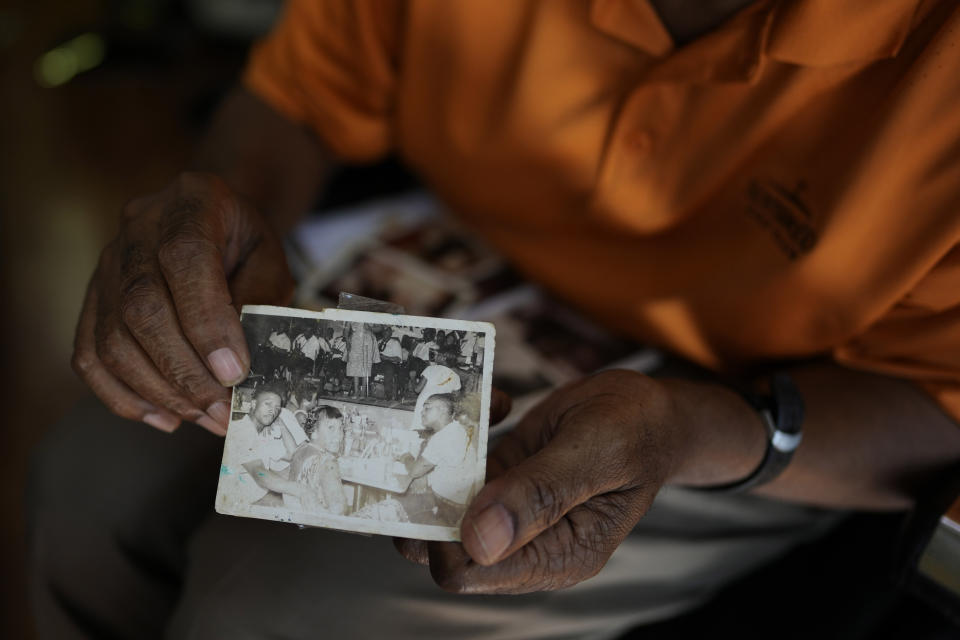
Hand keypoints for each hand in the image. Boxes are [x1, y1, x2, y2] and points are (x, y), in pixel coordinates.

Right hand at [72, 172, 293, 434]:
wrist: (210, 218)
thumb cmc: (245, 243)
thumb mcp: (271, 257)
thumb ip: (260, 297)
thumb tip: (239, 362)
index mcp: (192, 201)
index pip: (187, 260)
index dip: (208, 322)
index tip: (234, 372)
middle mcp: (138, 227)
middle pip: (142, 306)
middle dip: (184, 371)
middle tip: (222, 412)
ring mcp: (107, 262)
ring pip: (111, 338)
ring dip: (158, 391)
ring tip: (203, 418)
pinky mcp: (92, 298)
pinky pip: (88, 354)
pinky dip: (121, 396)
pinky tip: (163, 417)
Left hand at [395, 371, 683, 593]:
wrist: (650, 411)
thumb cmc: (637, 431)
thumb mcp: (594, 452)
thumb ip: (540, 495)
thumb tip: (479, 541)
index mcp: (556, 555)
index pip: (470, 572)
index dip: (442, 534)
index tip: (438, 479)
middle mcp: (527, 542)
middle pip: (444, 545)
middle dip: (430, 493)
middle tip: (439, 436)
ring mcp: (510, 512)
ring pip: (443, 506)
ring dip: (442, 456)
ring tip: (470, 411)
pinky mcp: (501, 481)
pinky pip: (460, 471)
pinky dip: (465, 434)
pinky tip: (500, 405)